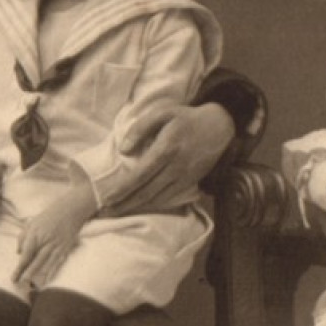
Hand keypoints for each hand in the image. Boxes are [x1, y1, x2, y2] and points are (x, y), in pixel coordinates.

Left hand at [14, 188, 95, 289]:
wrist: (72, 208)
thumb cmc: (50, 215)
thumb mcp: (32, 223)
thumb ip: (23, 237)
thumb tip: (18, 253)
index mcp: (35, 234)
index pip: (26, 254)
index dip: (19, 268)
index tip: (13, 278)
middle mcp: (46, 240)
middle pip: (36, 260)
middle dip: (27, 274)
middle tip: (20, 285)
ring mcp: (57, 244)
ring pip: (47, 263)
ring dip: (39, 275)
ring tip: (32, 286)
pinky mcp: (66, 247)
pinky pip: (58, 261)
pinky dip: (53, 271)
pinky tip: (48, 280)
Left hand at [105, 103, 234, 215]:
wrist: (220, 127)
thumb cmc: (186, 118)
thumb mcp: (162, 112)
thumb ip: (140, 128)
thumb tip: (124, 150)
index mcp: (166, 148)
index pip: (140, 175)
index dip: (122, 189)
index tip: (105, 198)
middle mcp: (175, 167)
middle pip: (146, 192)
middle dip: (124, 204)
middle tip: (105, 213)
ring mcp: (184, 177)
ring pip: (157, 199)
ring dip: (136, 208)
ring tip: (117, 213)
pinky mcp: (191, 182)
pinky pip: (169, 198)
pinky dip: (152, 206)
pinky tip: (139, 208)